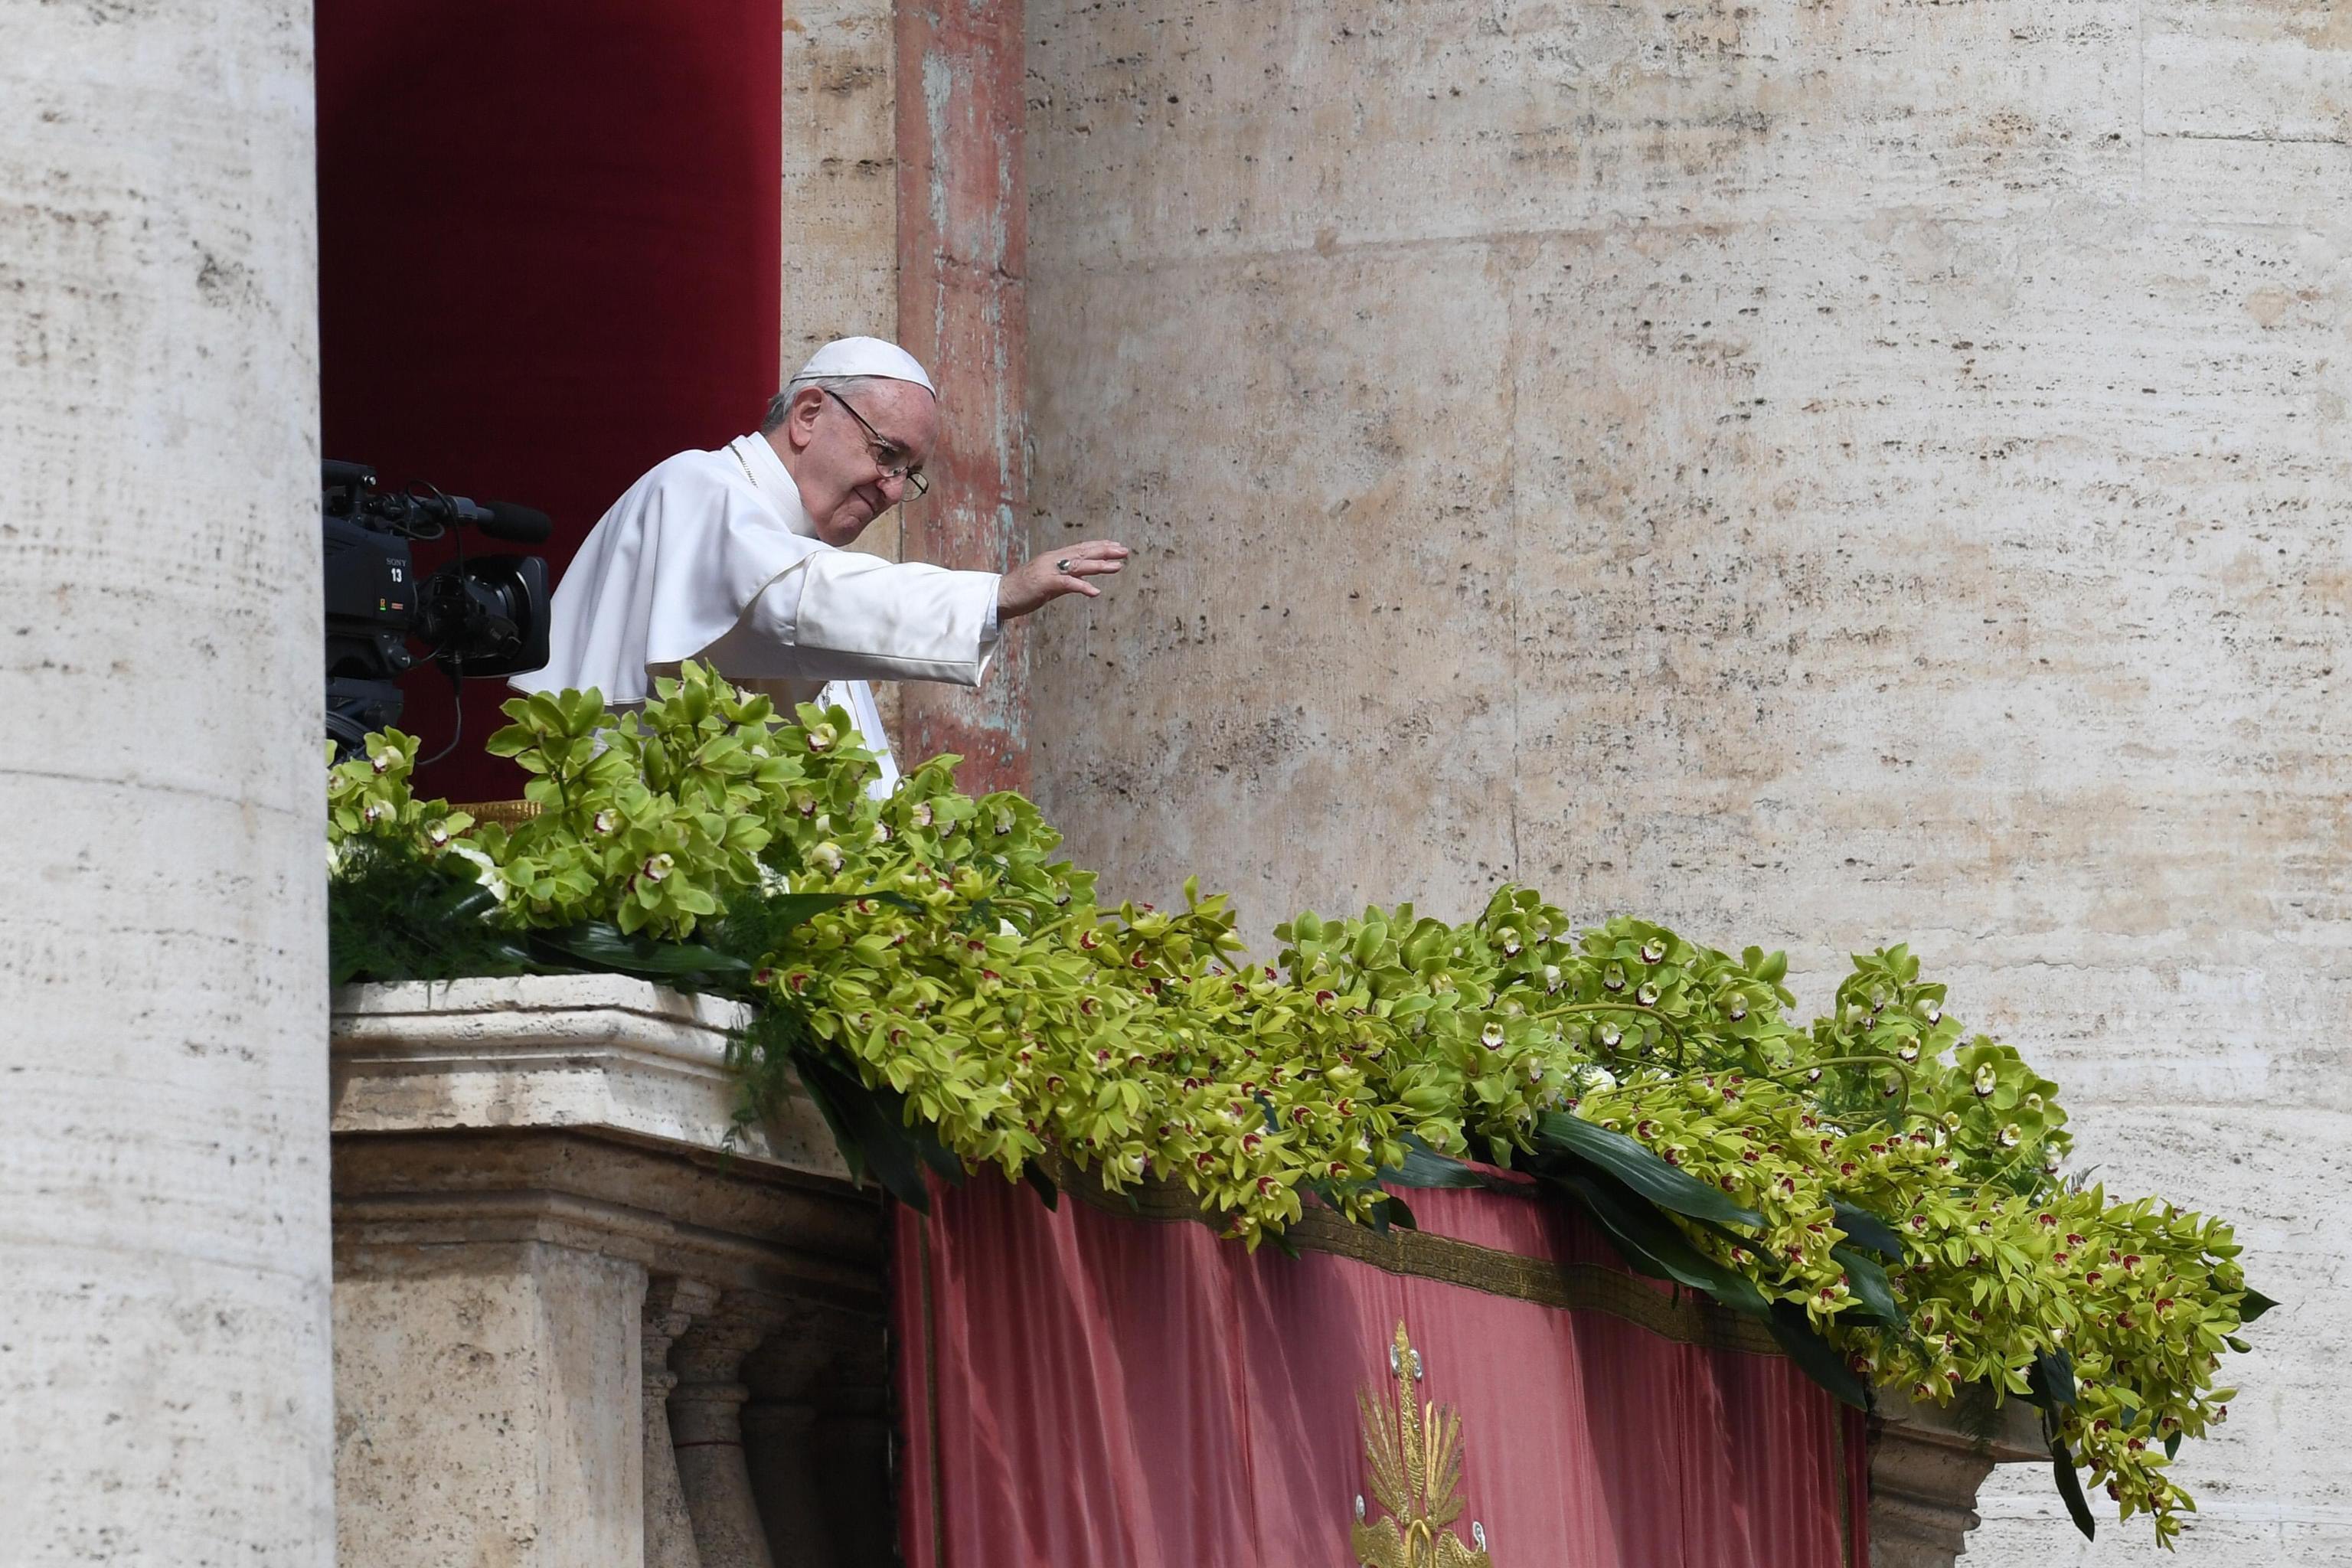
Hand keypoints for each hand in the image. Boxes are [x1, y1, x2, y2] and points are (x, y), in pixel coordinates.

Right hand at [997, 540, 1129, 620]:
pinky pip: (1067, 584)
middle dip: (1105, 551)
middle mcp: (1053, 560)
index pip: (1080, 548)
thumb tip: (1082, 582)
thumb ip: (1066, 581)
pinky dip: (1082, 587)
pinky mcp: (1044, 583)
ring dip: (1099, 566)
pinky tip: (1095, 592)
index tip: (1116, 546)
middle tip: (1125, 551)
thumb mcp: (1049, 584)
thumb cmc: (1023, 591)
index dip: (1099, 546)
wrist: (1000, 597)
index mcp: (1054, 558)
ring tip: (1117, 567)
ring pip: (1078, 565)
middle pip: (1083, 552)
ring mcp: (1048, 570)